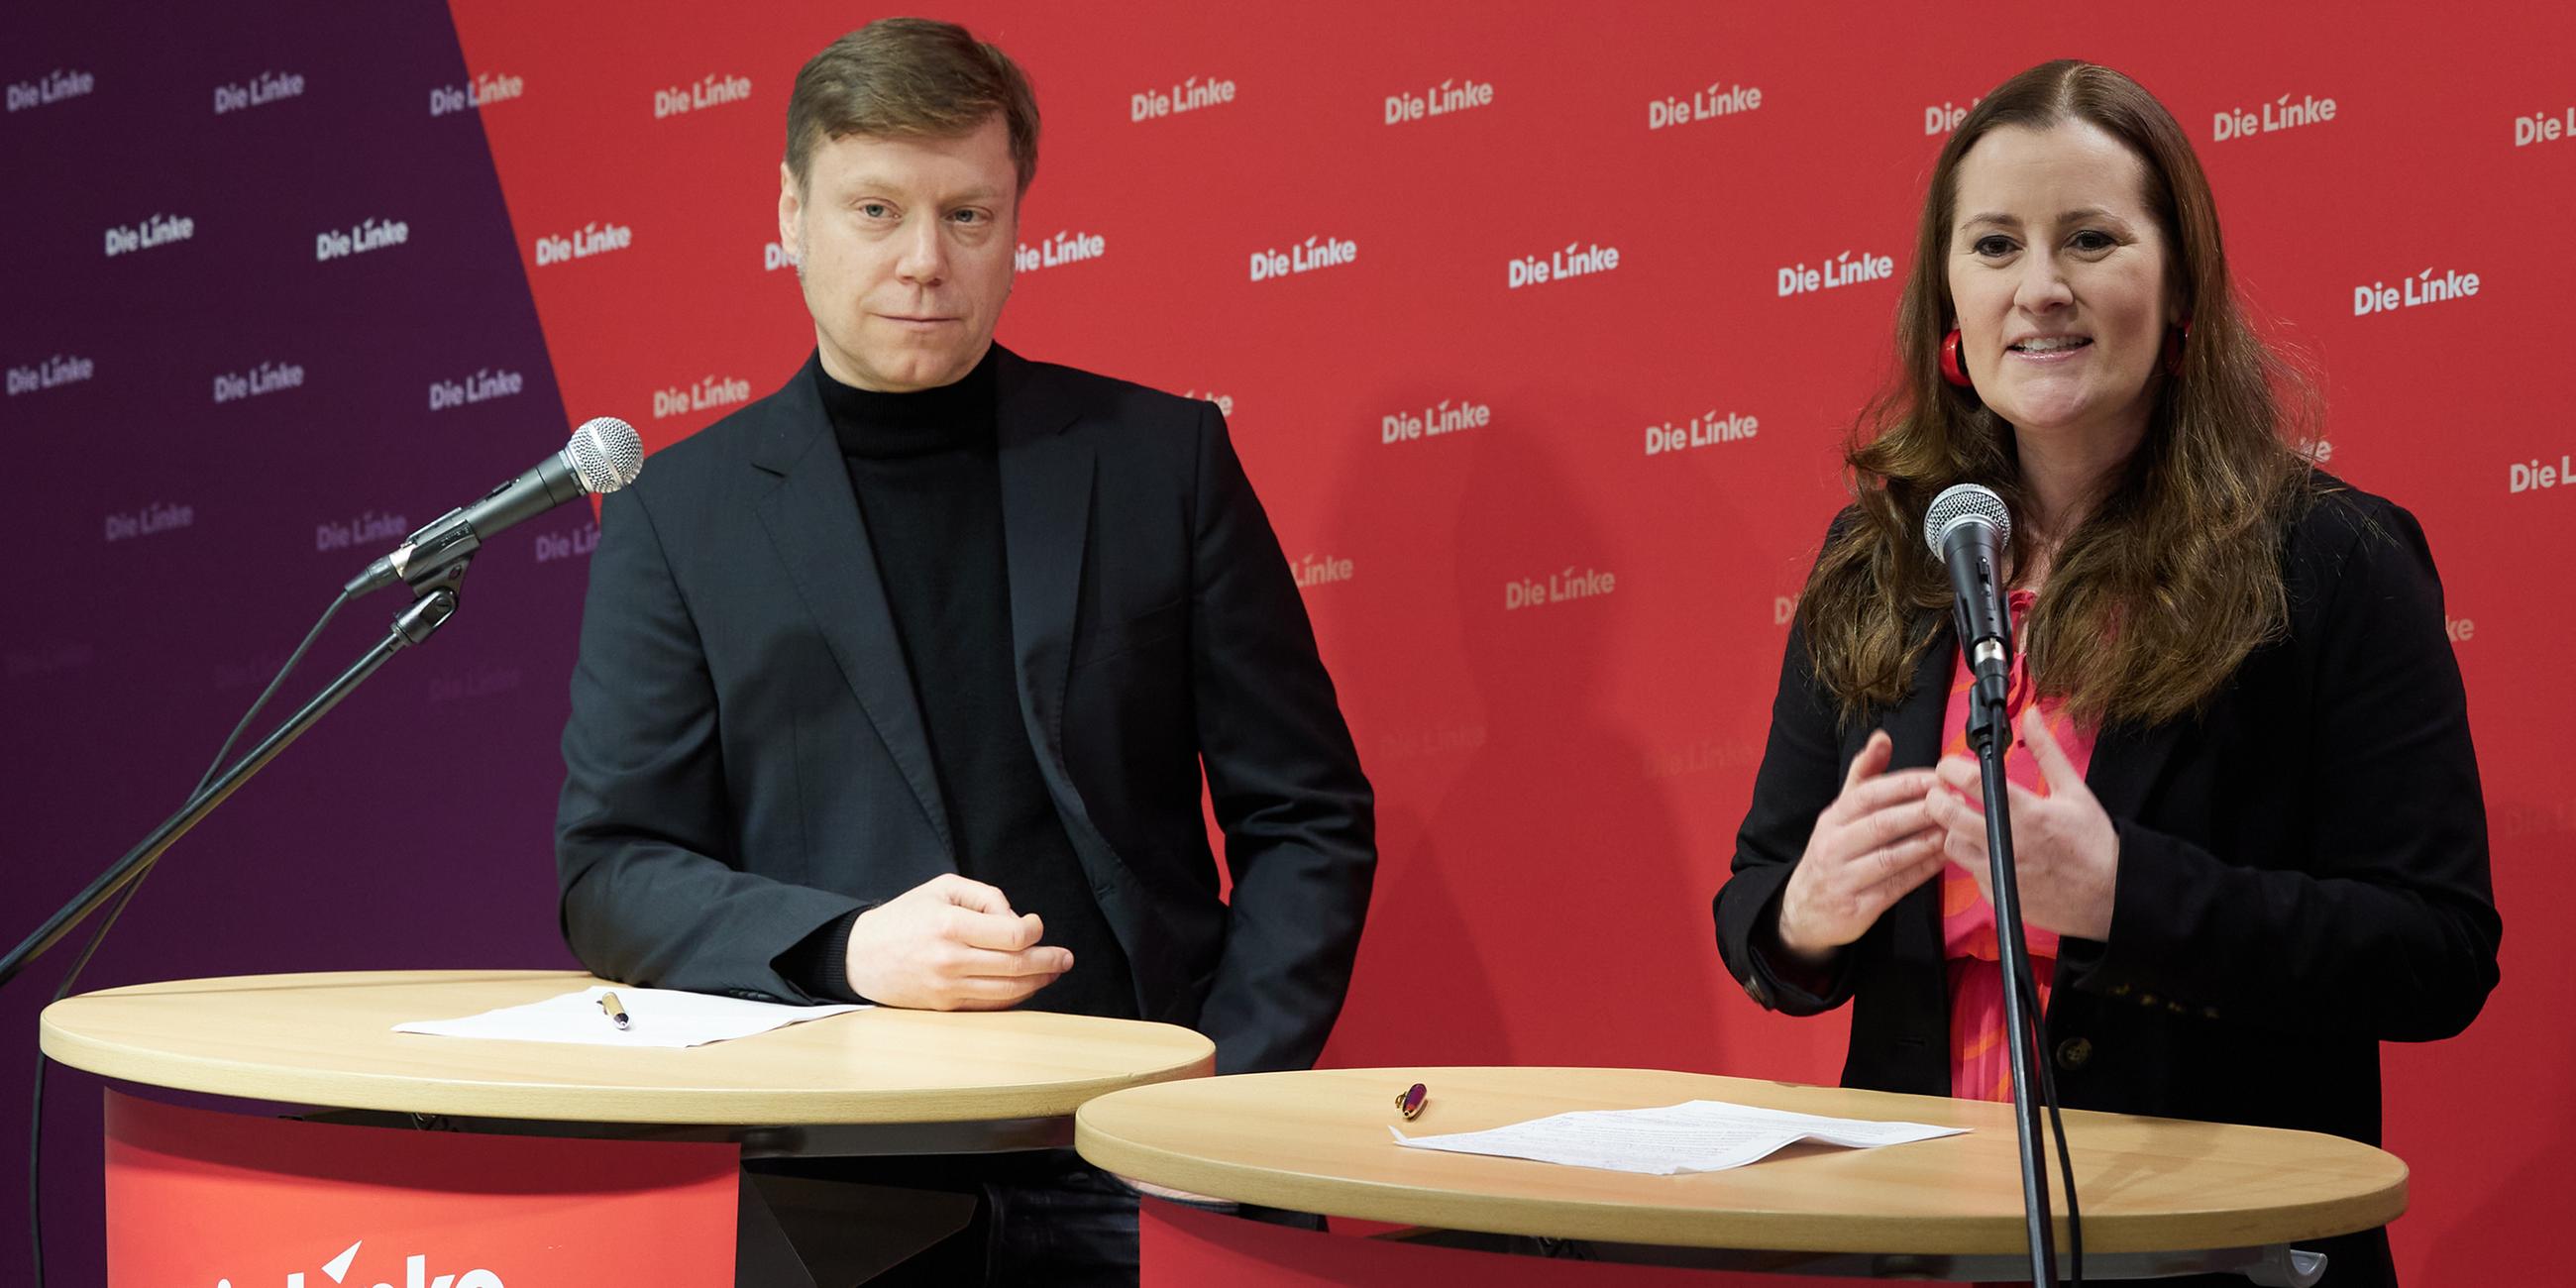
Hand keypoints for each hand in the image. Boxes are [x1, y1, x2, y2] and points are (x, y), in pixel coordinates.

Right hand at [843, 874, 1072, 1009]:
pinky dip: (1014, 996)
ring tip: (1053, 972)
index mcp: (950, 926)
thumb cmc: (904, 917)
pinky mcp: (944, 1007)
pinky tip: (1026, 986)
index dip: (1034, 931)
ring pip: (1007, 990)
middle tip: (1066, 958)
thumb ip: (985, 897)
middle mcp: (950, 960)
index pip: (1012, 936)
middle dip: (1048, 962)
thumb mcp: (942, 889)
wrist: (860, 956)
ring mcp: (947, 988)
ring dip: (1037, 982)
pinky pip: (990, 1005)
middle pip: (1016, 966)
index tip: (1036, 925)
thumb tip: (1016, 919)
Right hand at [1776, 730, 1946, 963]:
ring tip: (1954, 830)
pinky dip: (1923, 871)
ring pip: (1891, 857)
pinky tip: (1944, 859)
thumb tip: (1882, 738)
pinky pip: (1896, 886)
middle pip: (1881, 824)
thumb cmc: (1831, 855)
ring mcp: (1844, 878)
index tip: (1937, 778)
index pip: (1867, 794)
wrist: (1803, 911)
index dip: (1905, 784)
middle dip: (1921, 811)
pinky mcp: (1858, 907)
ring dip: (1926, 842)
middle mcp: (1833, 845)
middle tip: (1955, 802)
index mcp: (1832, 819)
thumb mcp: (1839, 814)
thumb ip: (1863, 776)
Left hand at [1928, 705, 2120, 940]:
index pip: (1970, 781)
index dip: (1949, 768)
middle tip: (1944, 791)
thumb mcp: (2075, 791)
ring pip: (1950, 844)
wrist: (2109, 895)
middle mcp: (2008, 842)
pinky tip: (1988, 848)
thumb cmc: (2093, 843)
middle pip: (1946, 813)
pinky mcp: (1995, 894)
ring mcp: (1999, 871)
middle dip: (1937, 797)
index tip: (1948, 766)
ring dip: (1952, 829)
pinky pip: (1968, 870)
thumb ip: (2047, 751)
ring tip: (1967, 820)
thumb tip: (2031, 716)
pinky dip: (1972, 857)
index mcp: (2027, 812)